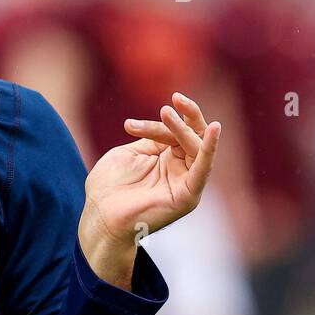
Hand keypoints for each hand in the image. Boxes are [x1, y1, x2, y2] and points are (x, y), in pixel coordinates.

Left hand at [78, 92, 220, 287]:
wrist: (100, 217)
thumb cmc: (108, 188)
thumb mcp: (129, 154)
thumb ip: (151, 138)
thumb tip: (166, 123)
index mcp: (167, 159)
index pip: (174, 133)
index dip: (157, 124)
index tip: (128, 126)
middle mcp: (182, 170)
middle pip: (195, 135)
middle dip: (188, 114)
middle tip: (175, 98)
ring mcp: (187, 182)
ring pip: (197, 147)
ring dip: (184, 128)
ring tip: (166, 113)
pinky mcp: (189, 195)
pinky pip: (204, 168)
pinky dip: (210, 148)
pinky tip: (214, 130)